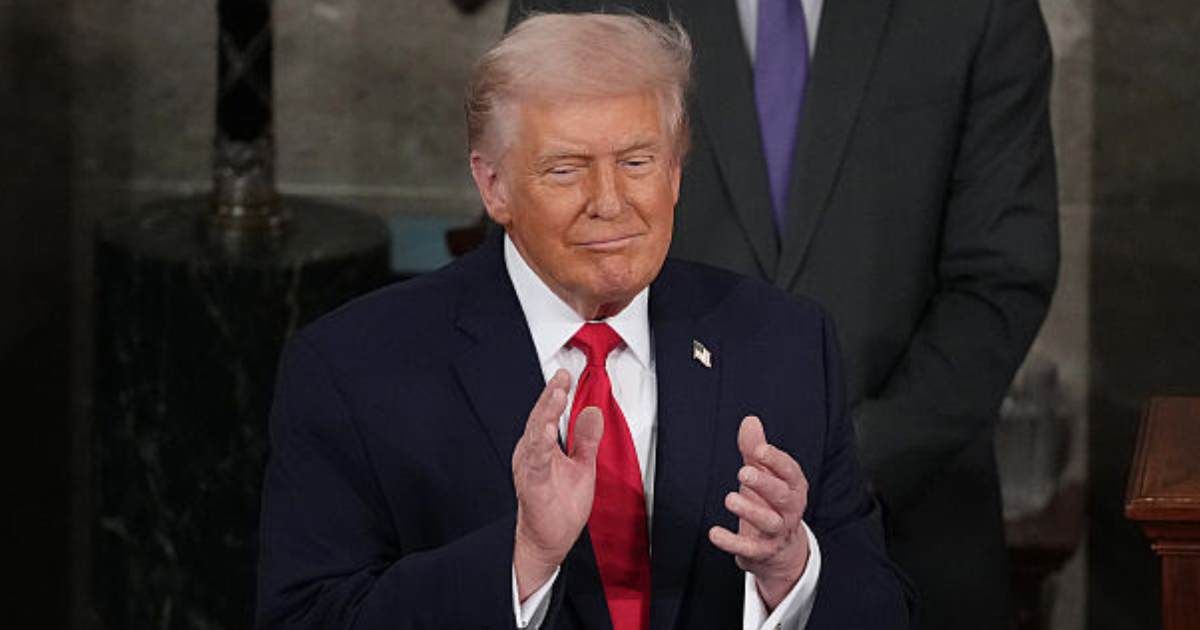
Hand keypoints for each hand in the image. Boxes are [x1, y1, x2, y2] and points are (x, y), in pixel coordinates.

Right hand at [511, 369, 603, 599]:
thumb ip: (585, 439)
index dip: (556, 393)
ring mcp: (531, 469)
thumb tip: (592, 410)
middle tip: (561, 377)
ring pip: (536, 436)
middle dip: (550, 397)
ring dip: (546, 414)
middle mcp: (532, 454)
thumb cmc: (560, 505)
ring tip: (556, 395)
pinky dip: (541, 446)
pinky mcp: (533, 486)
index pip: (548, 414)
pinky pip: (536, 464)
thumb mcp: (582, 466)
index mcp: (541, 446)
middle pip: (540, 419)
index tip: (566, 374)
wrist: (549, 540)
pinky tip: (547, 433)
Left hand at [708, 416, 810, 609]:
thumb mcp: (764, 475)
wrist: (779, 550)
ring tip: (730, 499)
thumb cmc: (770, 503)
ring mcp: (778, 532)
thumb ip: (755, 450)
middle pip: (782, 496)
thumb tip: (750, 420)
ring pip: (769, 522)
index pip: (790, 472)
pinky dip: (732, 542)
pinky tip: (714, 533)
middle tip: (743, 472)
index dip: (776, 460)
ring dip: (751, 511)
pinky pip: (750, 548)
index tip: (759, 450)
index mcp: (794, 487)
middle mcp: (790, 510)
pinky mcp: (762, 552)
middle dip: (765, 484)